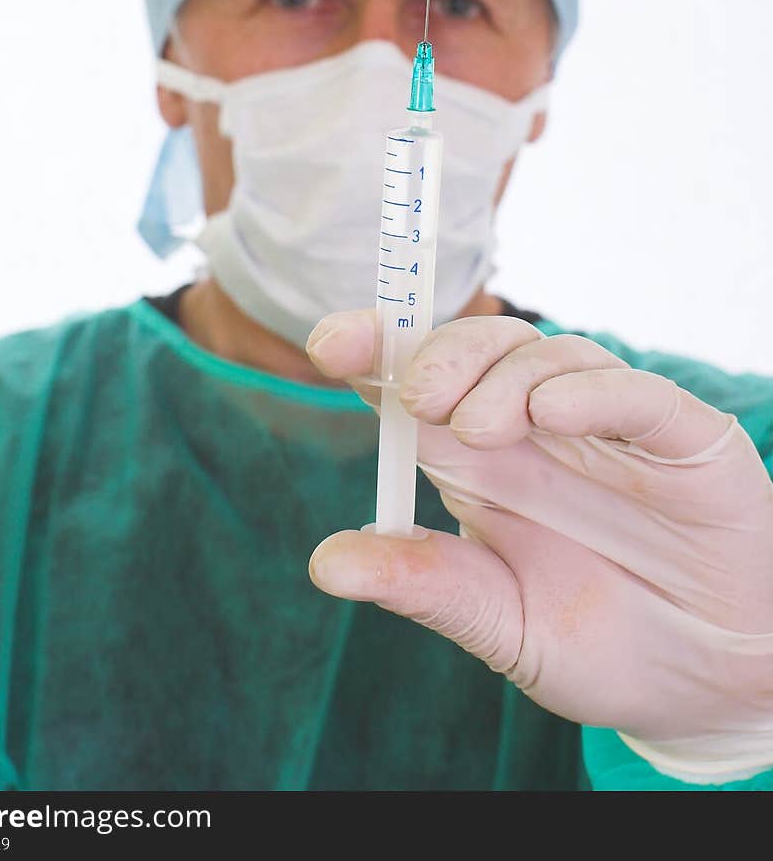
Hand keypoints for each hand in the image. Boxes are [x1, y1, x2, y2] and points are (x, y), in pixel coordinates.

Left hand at [307, 311, 772, 782]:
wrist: (707, 687)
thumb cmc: (596, 644)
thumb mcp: (499, 624)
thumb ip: (425, 585)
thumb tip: (325, 563)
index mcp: (478, 460)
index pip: (415, 381)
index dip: (373, 350)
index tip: (328, 345)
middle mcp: (536, 426)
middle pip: (477, 349)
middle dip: (438, 356)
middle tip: (419, 400)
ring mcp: (607, 423)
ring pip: (549, 353)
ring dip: (504, 377)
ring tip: (481, 429)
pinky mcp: (680, 436)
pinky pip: (634, 393)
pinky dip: (591, 391)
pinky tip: (553, 412)